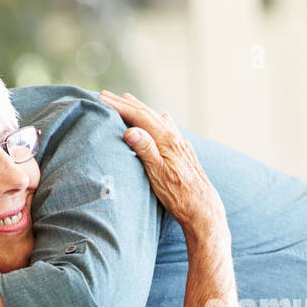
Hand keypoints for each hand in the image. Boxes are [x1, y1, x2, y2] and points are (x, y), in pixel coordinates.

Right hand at [98, 91, 227, 240]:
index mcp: (167, 142)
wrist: (203, 211)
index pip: (139, 118)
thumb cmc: (180, 197)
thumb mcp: (158, 176)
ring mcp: (182, 145)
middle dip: (126, 104)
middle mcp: (176, 139)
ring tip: (129, 99)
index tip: (102, 99)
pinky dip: (161, 120)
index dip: (120, 107)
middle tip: (107, 95)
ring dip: (142, 109)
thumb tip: (130, 130)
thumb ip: (146, 151)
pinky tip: (165, 117)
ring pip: (158, 120)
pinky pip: (170, 129)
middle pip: (148, 115)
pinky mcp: (185, 154)